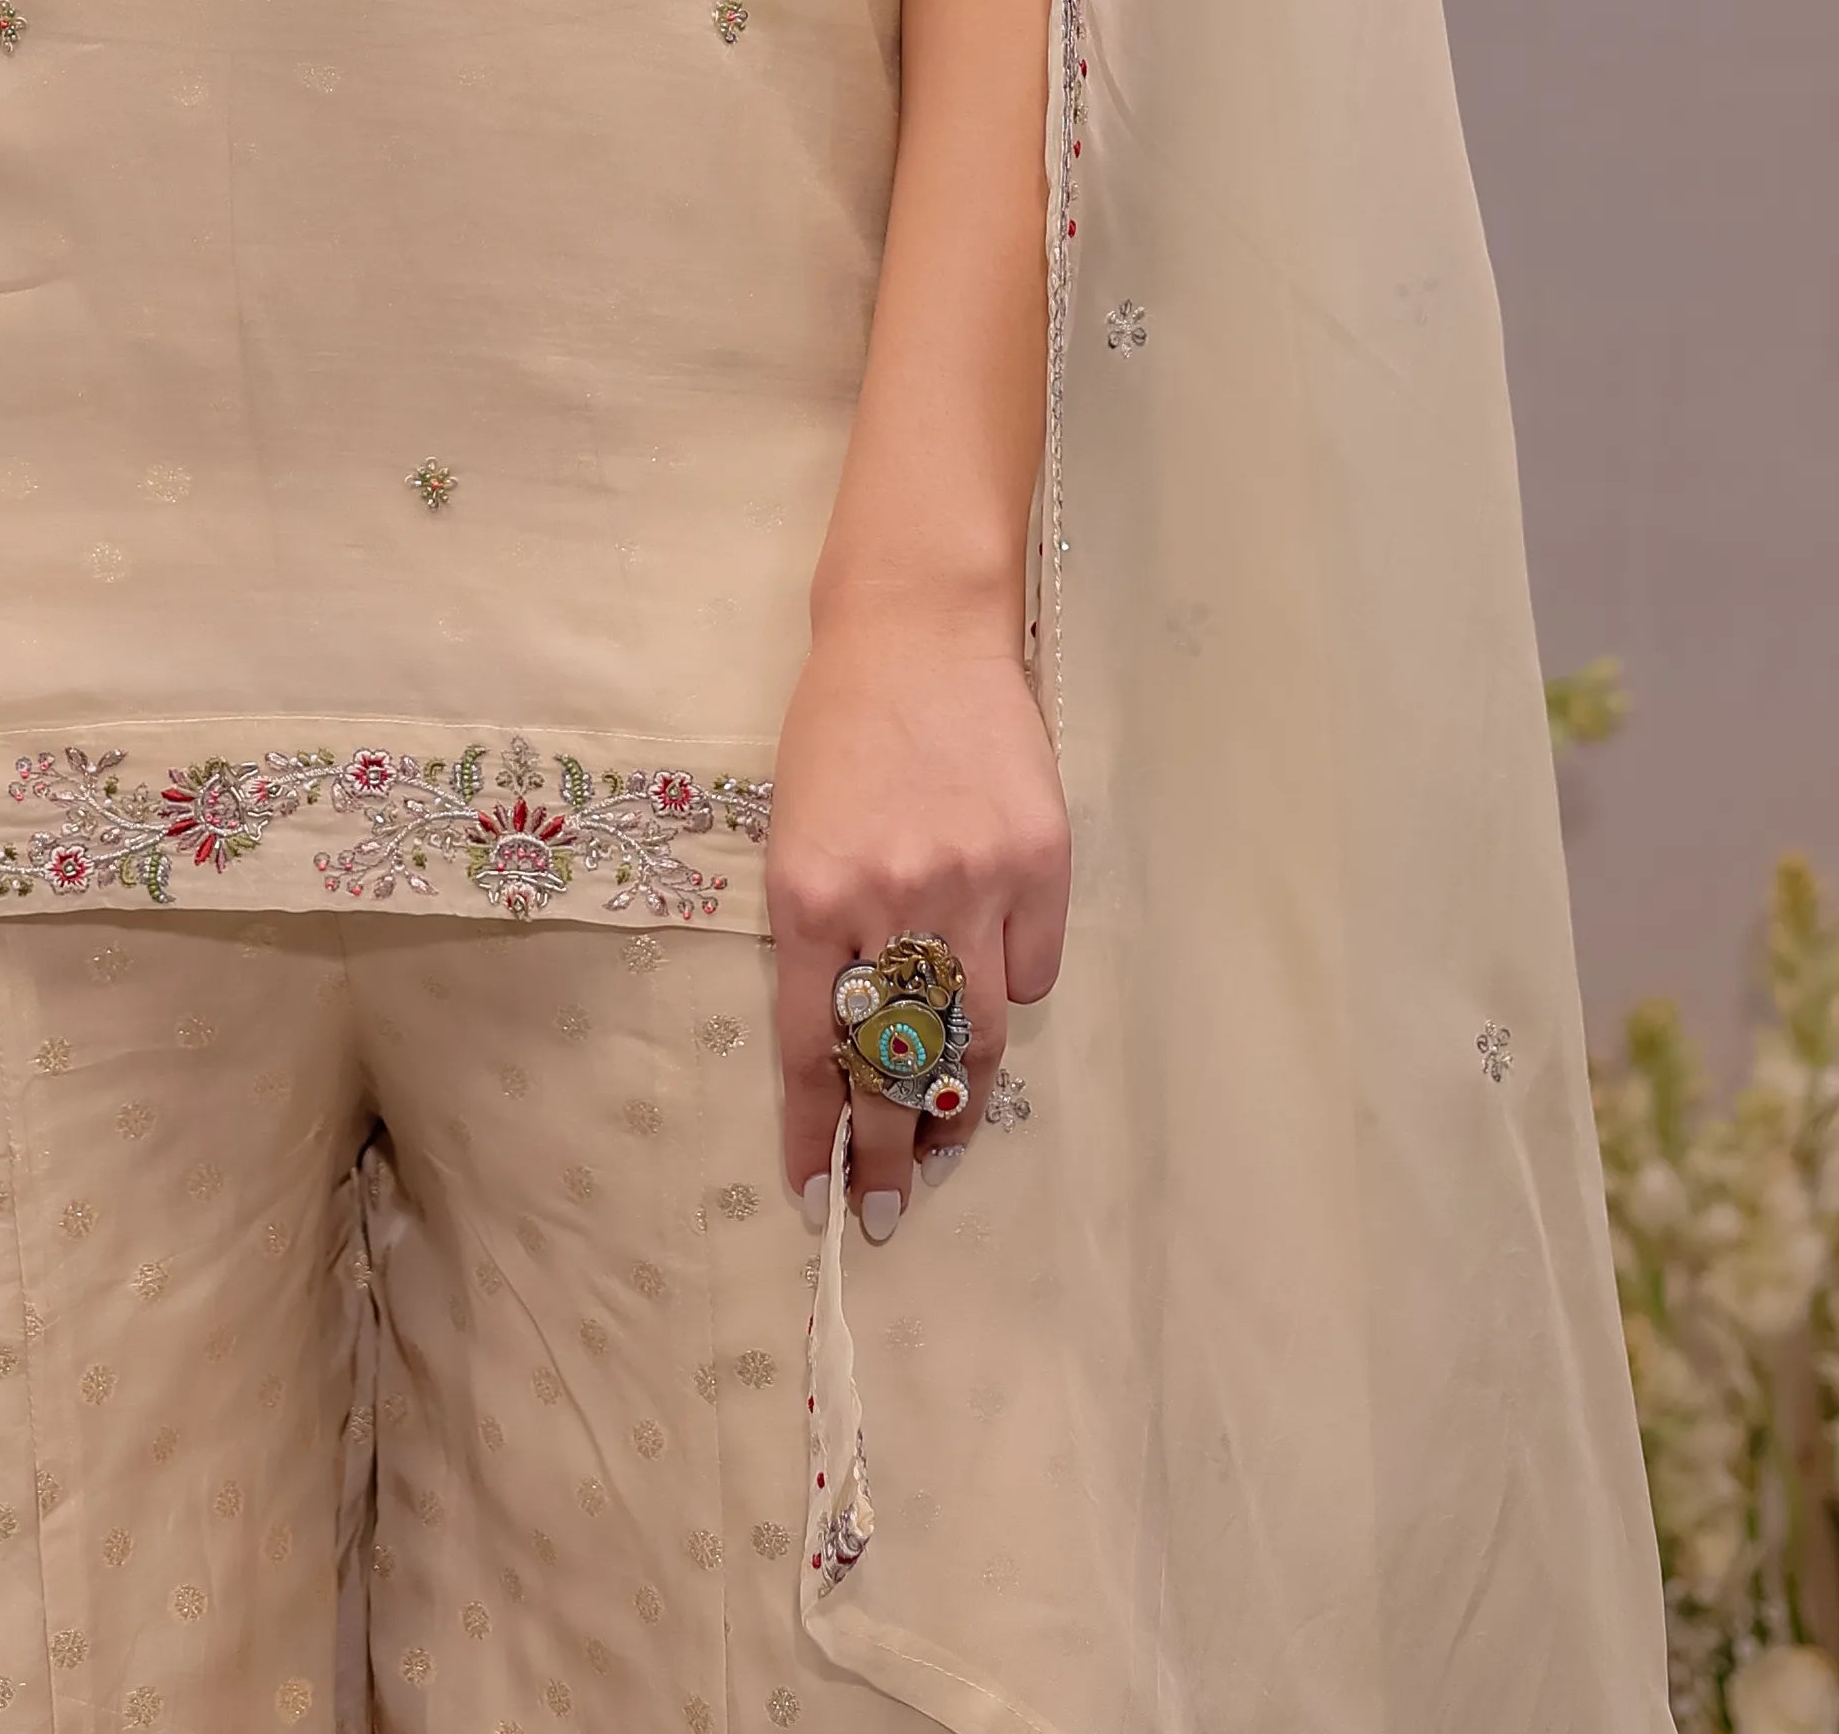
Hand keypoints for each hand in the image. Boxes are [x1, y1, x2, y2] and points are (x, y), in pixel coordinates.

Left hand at [766, 570, 1069, 1241]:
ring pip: (977, 1037)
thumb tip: (855, 1052)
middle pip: (897, 1064)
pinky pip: (1034, 973)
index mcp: (808, 895)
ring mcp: (973, 883)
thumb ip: (822, 939)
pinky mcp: (1040, 861)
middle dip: (889, 1151)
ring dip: (961, 1101)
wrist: (916, 631)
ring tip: (945, 1138)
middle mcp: (890, 899)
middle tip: (887, 1207)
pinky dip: (1013, 992)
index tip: (815, 1196)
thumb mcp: (797, 834)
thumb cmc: (840, 731)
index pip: (812, 1048)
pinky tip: (993, 983)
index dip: (814, 1132)